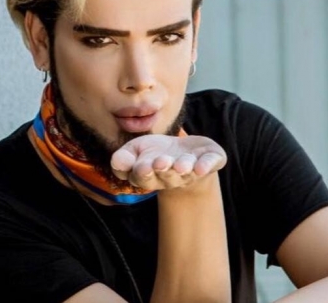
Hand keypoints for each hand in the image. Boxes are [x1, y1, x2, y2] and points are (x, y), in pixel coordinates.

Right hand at [110, 135, 226, 190]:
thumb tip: (117, 161)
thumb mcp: (135, 150)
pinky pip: (210, 164)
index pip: (142, 177)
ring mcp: (192, 171)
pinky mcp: (210, 161)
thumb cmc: (155, 152)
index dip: (142, 173)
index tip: (142, 167)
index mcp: (150, 176)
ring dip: (184, 168)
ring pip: (187, 171)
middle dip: (164, 169)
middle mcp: (171, 177)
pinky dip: (207, 165)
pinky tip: (203, 167)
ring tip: (182, 165)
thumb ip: (124, 157)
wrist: (184, 153)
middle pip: (166, 176)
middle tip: (161, 162)